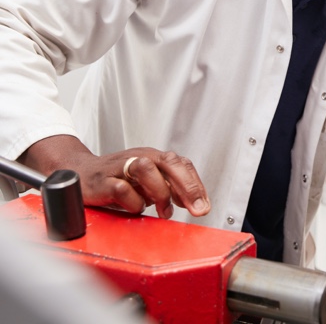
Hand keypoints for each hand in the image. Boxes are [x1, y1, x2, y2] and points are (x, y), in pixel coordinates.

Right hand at [19, 135, 209, 218]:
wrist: (79, 173)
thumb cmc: (115, 178)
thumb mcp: (146, 182)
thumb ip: (169, 188)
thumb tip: (192, 201)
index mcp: (153, 157)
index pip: (182, 163)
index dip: (196, 184)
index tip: (203, 205)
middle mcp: (139, 157)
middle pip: (169, 162)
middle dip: (187, 186)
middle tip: (196, 208)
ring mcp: (120, 167)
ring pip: (146, 168)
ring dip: (160, 192)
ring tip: (164, 211)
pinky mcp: (102, 180)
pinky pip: (121, 189)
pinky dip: (132, 202)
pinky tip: (135, 209)